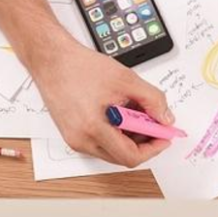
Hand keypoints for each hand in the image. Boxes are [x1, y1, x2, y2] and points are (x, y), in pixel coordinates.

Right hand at [30, 34, 173, 167]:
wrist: (52, 60)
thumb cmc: (79, 67)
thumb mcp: (126, 79)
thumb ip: (152, 100)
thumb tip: (165, 118)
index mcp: (93, 129)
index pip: (131, 156)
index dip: (153, 148)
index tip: (164, 137)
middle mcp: (81, 140)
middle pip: (122, 156)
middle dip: (143, 142)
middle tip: (153, 123)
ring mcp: (74, 139)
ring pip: (111, 150)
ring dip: (129, 137)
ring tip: (134, 112)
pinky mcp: (71, 134)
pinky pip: (99, 142)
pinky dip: (115, 132)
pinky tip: (119, 112)